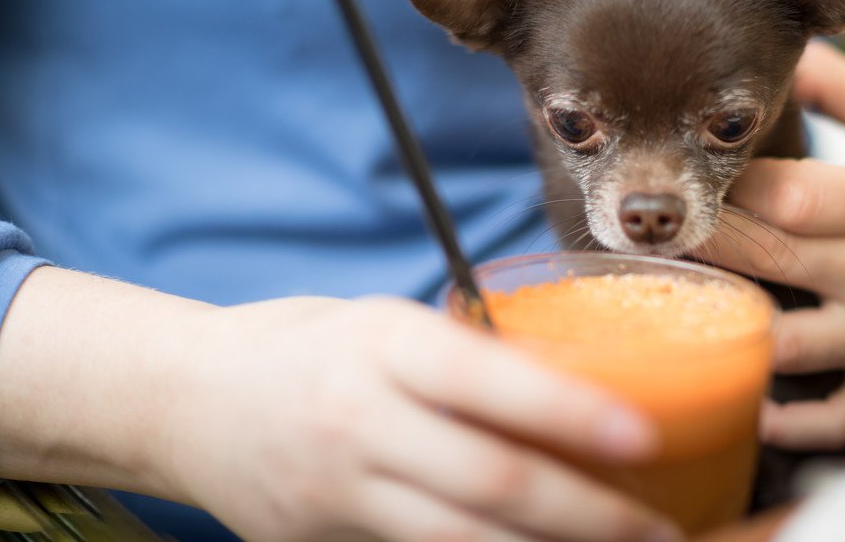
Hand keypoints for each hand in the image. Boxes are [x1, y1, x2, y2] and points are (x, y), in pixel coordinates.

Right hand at [165, 297, 680, 541]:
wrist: (186, 401)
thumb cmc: (306, 345)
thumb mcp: (382, 325)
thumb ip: (461, 361)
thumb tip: (568, 395)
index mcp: (382, 346)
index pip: (488, 380)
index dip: (571, 414)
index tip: (644, 437)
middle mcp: (358, 422)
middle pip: (489, 481)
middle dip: (587, 514)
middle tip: (658, 530)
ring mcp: (335, 494)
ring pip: (461, 541)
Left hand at [694, 43, 844, 449]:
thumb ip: (839, 86)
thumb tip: (772, 45)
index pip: (791, 196)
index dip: (728, 188)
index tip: (682, 178)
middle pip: (774, 261)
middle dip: (703, 248)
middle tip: (648, 235)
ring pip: (792, 348)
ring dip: (728, 334)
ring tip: (670, 312)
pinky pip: (839, 420)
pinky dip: (790, 423)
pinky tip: (741, 404)